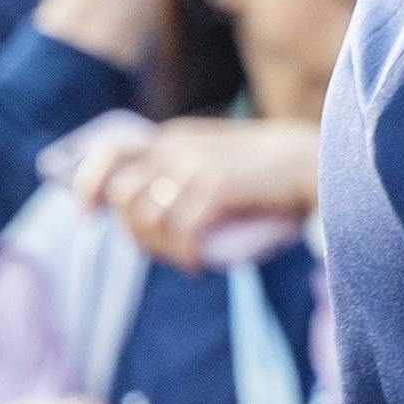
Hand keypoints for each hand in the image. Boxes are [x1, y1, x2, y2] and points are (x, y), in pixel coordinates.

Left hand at [76, 116, 316, 272]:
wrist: (316, 160)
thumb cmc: (271, 168)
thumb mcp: (219, 153)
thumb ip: (186, 163)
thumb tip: (145, 200)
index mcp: (175, 138)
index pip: (110, 153)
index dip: (88, 184)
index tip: (87, 213)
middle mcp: (178, 149)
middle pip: (122, 196)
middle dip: (133, 231)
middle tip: (163, 250)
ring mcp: (196, 169)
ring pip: (147, 219)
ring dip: (159, 249)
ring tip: (184, 258)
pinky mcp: (218, 190)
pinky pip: (182, 233)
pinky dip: (186, 255)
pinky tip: (199, 264)